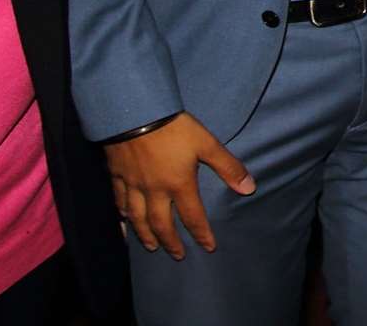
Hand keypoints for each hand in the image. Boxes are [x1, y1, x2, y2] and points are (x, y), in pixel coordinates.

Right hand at [103, 112, 253, 258]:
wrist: (134, 111)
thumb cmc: (173, 127)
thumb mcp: (206, 143)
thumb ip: (227, 166)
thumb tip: (249, 188)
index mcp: (178, 184)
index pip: (193, 216)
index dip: (201, 234)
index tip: (208, 248)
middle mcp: (154, 190)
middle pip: (161, 224)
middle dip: (170, 242)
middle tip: (177, 255)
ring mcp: (133, 184)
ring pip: (137, 218)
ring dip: (145, 234)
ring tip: (151, 247)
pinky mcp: (117, 175)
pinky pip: (118, 201)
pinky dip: (122, 215)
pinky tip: (124, 221)